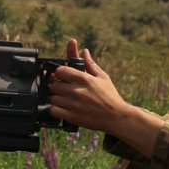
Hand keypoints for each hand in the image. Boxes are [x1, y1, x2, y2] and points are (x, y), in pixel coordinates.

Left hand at [48, 38, 161, 155]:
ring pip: (52, 97)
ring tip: (64, 99)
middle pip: (54, 84)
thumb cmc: (110, 96)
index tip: (63, 77)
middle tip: (63, 89)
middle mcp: (76, 90)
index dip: (60, 73)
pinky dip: (55, 109)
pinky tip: (62, 108)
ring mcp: (73, 104)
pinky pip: (53, 110)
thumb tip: (84, 51)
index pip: (60, 70)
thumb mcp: (103, 77)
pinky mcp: (71, 116)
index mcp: (84, 79)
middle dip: (57, 86)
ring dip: (56, 98)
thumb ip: (90, 64)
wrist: (116, 117)